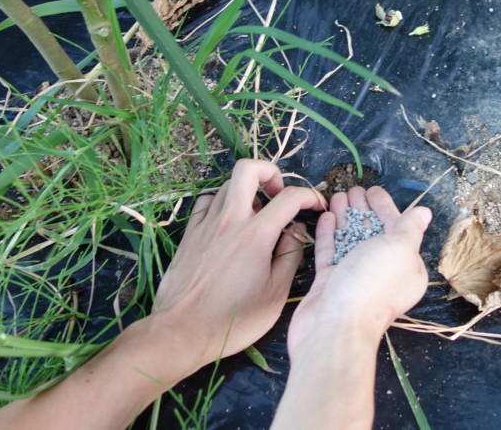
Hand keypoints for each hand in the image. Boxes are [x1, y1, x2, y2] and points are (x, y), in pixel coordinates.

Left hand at [150, 159, 324, 368]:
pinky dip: (222, 204)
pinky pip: (207, 203)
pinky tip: (228, 223)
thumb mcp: (275, 294)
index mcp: (256, 235)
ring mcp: (206, 225)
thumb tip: (297, 230)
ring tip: (257, 214)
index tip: (317, 205)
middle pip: (248, 168)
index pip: (290, 197)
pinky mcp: (189, 234)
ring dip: (247, 191)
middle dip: (271, 172)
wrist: (182, 331)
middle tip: (279, 195)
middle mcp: (229, 221)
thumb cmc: (234, 319)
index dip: (310, 195)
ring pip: (227, 184)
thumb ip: (290, 255)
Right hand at [287, 186, 430, 356]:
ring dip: (345, 217)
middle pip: (372, 233)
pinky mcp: (330, 282)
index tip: (372, 190)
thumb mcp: (399, 249)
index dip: (385, 207)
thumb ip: (410, 228)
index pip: (397, 229)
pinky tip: (327, 216)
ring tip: (337, 196)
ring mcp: (354, 277)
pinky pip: (331, 252)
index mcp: (406, 267)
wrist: (335, 326)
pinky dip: (329, 233)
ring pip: (350, 240)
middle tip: (352, 188)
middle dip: (363, 210)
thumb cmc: (372, 285)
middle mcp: (382, 272)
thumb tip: (425, 212)